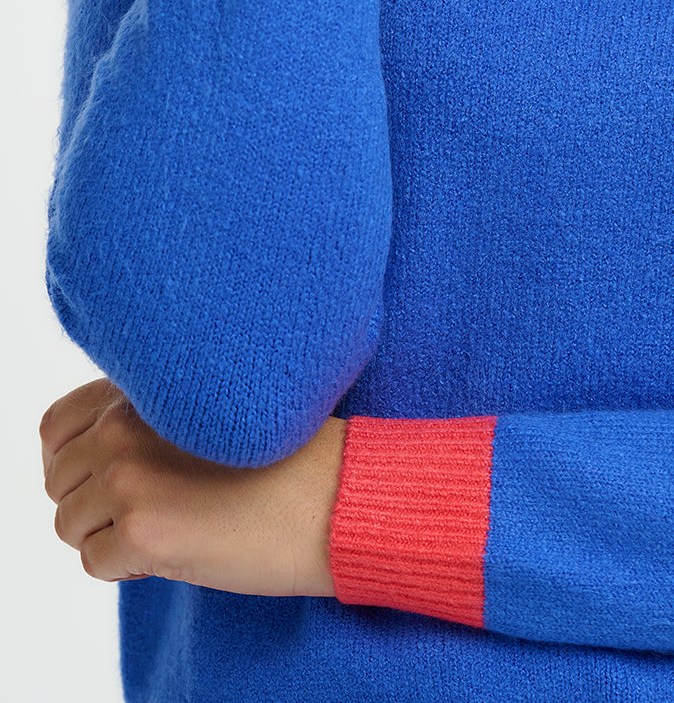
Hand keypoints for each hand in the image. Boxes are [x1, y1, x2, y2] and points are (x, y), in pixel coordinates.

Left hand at [40, 378, 343, 595]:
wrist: (334, 494)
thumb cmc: (289, 454)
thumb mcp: (211, 411)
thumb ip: (148, 415)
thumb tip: (93, 456)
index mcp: (143, 388)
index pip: (57, 425)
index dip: (74, 459)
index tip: (110, 477)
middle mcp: (125, 424)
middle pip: (60, 480)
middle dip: (95, 503)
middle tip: (153, 509)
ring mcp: (129, 476)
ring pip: (70, 523)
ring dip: (109, 536)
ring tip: (169, 528)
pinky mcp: (141, 529)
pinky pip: (95, 563)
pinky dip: (126, 567)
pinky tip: (177, 550)